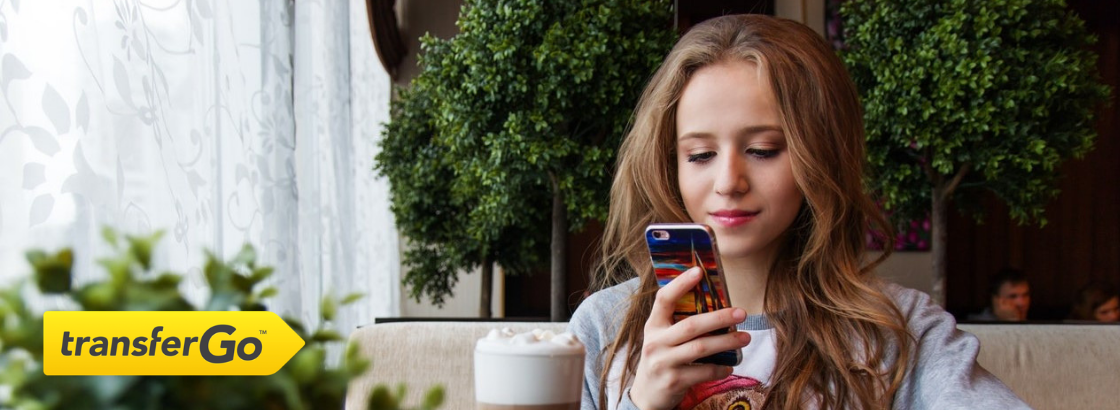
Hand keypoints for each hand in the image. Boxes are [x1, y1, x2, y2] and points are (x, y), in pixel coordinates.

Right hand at [628, 267, 751, 409]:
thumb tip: (715, 306)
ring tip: (745, 338)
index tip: (699, 271)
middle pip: (690, 325)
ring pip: (701, 348)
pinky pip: (703, 372)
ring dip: (727, 342)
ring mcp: (663, 363)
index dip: (680, 284)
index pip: (663, 300)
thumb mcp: (662, 339)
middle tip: (741, 312)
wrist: (646, 396)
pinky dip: (720, 369)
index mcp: (653, 326)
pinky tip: (729, 366)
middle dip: (719, 317)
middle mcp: (656, 342)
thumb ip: (678, 323)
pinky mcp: (674, 381)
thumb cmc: (661, 359)